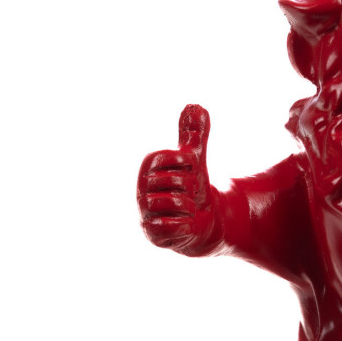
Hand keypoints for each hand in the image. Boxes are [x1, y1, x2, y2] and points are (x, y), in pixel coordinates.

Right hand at [138, 104, 215, 250]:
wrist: (199, 221)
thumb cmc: (192, 188)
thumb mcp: (195, 160)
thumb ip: (194, 135)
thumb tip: (196, 106)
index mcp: (148, 168)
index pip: (169, 157)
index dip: (186, 162)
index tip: (189, 168)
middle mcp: (141, 188)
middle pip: (176, 181)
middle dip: (191, 187)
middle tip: (189, 193)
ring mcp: (144, 212)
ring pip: (176, 203)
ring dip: (190, 206)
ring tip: (187, 209)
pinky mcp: (152, 234)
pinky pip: (174, 225)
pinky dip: (187, 224)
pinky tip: (186, 223)